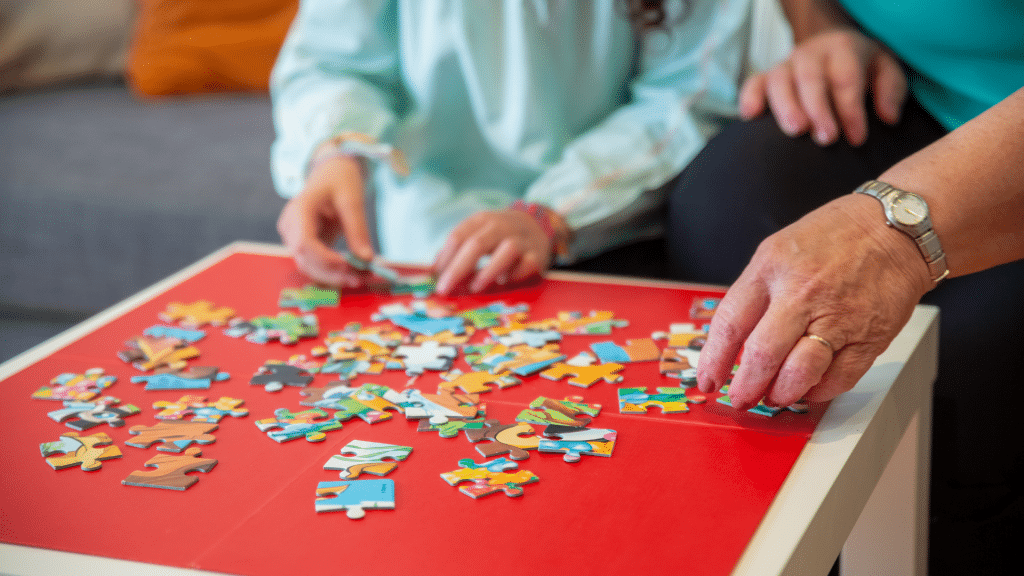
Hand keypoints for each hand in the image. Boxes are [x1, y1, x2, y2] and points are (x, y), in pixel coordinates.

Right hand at [276, 154, 375, 287]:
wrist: (330, 172)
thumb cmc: (339, 180)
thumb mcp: (352, 200)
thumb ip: (357, 230)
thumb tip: (367, 260)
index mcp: (299, 209)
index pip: (304, 243)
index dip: (325, 260)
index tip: (350, 267)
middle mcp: (290, 226)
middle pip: (305, 259)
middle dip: (332, 273)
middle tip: (361, 278)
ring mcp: (293, 237)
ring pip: (308, 266)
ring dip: (333, 277)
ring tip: (360, 277)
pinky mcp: (303, 244)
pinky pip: (314, 263)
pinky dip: (332, 272)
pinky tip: (352, 273)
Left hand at [432, 209, 552, 294]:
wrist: (538, 226)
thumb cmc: (499, 236)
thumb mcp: (478, 234)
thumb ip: (457, 251)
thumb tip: (433, 272)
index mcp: (482, 220)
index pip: (458, 237)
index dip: (444, 259)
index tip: (435, 278)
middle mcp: (502, 226)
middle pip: (477, 244)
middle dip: (458, 269)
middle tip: (445, 289)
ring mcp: (522, 240)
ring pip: (507, 250)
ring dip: (489, 270)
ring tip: (475, 287)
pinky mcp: (537, 255)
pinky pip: (527, 265)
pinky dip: (514, 275)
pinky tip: (504, 282)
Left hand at [696, 194, 932, 409]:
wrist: (896, 228)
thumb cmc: (835, 237)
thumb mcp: (777, 250)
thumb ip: (755, 293)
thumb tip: (734, 341)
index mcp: (771, 270)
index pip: (730, 324)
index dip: (713, 360)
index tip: (707, 380)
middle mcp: (801, 294)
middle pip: (761, 355)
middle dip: (745, 386)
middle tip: (740, 398)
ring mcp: (837, 317)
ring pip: (799, 373)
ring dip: (781, 394)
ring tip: (774, 396)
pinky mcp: (869, 337)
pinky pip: (839, 378)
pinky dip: (819, 391)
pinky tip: (809, 388)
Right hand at [739, 28, 906, 146]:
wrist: (832, 48)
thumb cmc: (861, 67)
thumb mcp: (886, 70)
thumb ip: (891, 91)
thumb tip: (887, 117)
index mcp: (843, 48)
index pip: (846, 78)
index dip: (851, 110)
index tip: (857, 139)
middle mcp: (811, 53)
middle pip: (811, 78)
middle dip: (819, 110)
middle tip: (827, 138)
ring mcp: (786, 64)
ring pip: (780, 80)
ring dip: (786, 107)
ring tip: (795, 131)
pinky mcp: (767, 76)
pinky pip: (754, 83)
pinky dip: (750, 98)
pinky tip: (751, 116)